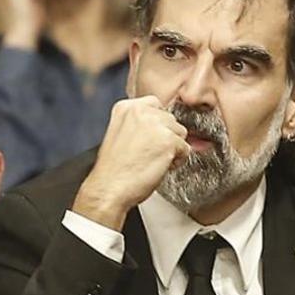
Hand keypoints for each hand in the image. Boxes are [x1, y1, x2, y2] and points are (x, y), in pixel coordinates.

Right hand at [72, 96, 189, 229]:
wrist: (109, 188)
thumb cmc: (113, 170)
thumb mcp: (119, 135)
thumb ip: (138, 124)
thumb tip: (160, 126)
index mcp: (126, 107)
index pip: (156, 105)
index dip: (157, 125)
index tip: (151, 139)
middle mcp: (141, 111)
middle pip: (170, 119)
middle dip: (165, 137)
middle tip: (150, 154)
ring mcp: (156, 125)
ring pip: (180, 133)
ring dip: (173, 148)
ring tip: (154, 161)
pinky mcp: (168, 141)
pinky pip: (186, 149)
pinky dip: (177, 161)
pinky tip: (159, 167)